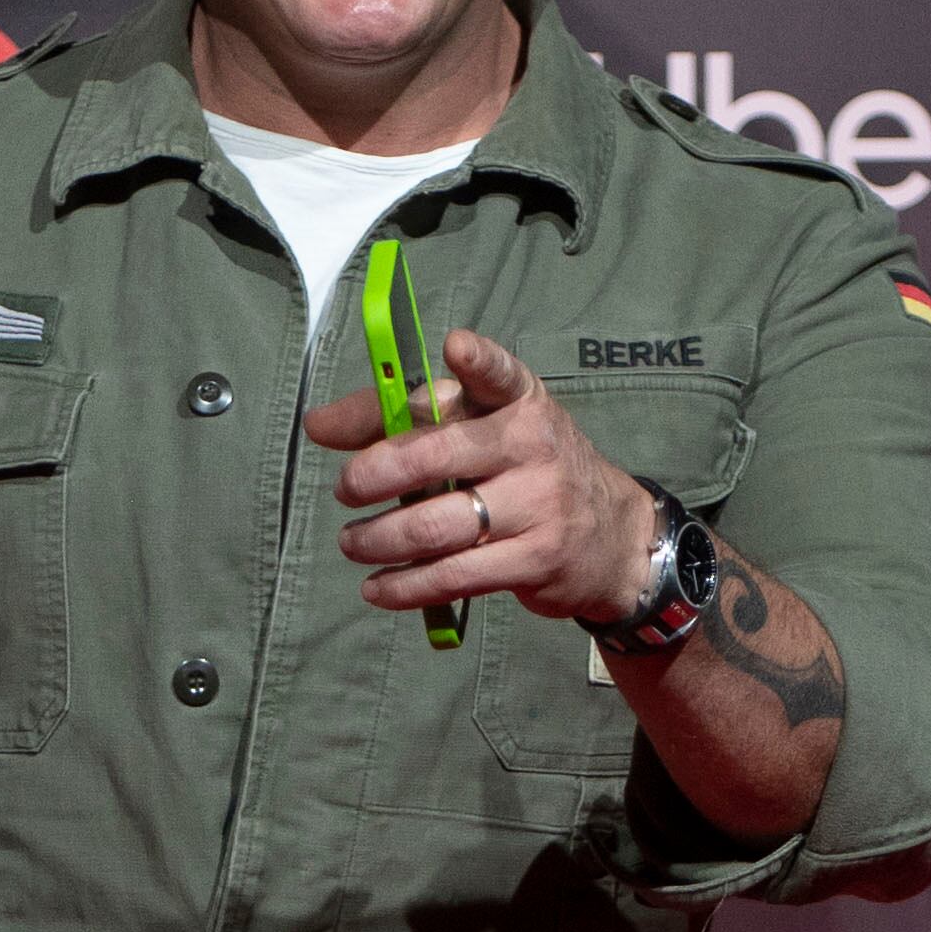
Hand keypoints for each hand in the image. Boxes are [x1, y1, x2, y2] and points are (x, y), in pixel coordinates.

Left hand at [313, 322, 660, 630]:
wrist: (612, 536)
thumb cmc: (526, 471)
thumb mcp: (483, 429)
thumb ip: (400, 419)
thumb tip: (319, 424)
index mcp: (519, 401)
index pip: (497, 374)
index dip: (477, 361)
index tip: (456, 346)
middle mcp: (532, 445)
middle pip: (439, 454)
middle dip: (376, 472)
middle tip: (346, 488)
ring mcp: (537, 504)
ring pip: (435, 524)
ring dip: (377, 538)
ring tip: (353, 542)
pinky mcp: (533, 560)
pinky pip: (452, 575)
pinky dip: (404, 584)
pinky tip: (377, 585)